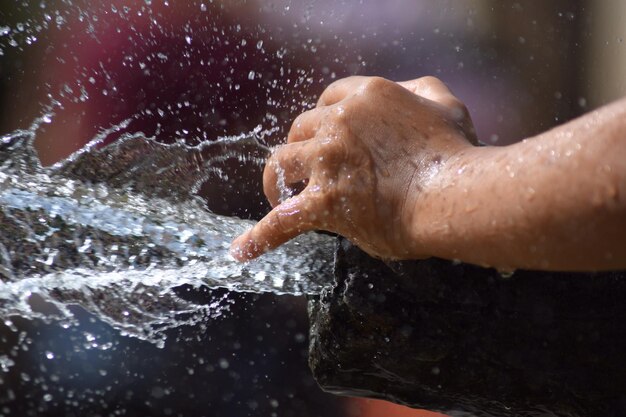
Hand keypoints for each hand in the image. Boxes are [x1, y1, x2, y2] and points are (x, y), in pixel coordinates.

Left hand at [230, 76, 476, 260]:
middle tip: (311, 168)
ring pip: (280, 163)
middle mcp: (339, 123)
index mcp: (366, 97)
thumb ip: (420, 90)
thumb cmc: (456, 153)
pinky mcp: (325, 202)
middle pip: (301, 129)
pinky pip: (280, 222)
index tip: (329, 136)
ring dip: (276, 179)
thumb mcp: (446, 104)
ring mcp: (328, 162)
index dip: (326, 119)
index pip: (328, 99)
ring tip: (278, 194)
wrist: (456, 195)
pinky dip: (259, 238)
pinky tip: (241, 252)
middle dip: (304, 147)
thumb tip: (405, 91)